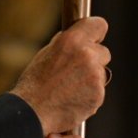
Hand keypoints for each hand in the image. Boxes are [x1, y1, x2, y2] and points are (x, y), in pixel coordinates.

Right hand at [11, 17, 109, 135]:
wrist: (33, 112)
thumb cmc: (35, 83)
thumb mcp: (46, 53)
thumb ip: (66, 43)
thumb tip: (78, 37)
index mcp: (72, 40)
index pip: (99, 25)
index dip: (97, 33)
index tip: (94, 39)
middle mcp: (87, 55)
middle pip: (104, 53)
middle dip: (94, 61)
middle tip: (75, 72)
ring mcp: (95, 76)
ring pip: (102, 74)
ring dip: (91, 79)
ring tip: (69, 89)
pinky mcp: (99, 95)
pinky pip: (99, 91)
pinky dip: (90, 95)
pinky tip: (73, 99)